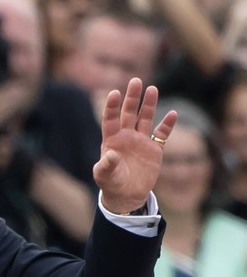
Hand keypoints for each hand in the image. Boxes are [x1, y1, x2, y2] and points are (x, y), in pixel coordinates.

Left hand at [94, 77, 177, 213]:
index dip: (112, 107)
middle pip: (129, 113)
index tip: (114, 93)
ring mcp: (140, 141)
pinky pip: (161, 134)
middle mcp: (126, 136)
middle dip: (132, 98)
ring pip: (145, 118)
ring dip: (149, 105)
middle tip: (135, 81)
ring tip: (152, 89)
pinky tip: (172, 114)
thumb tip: (109, 154)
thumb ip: (106, 165)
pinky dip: (167, 125)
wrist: (127, 195)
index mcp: (111, 140)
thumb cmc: (111, 183)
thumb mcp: (104, 176)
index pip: (110, 119)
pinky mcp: (154, 149)